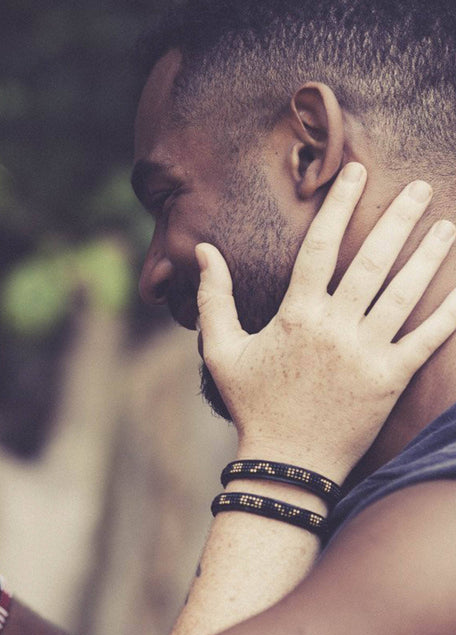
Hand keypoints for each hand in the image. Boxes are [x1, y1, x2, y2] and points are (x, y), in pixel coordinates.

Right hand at [197, 162, 455, 481]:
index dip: (339, 205)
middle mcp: (335, 327)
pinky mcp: (391, 379)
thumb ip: (213, 297)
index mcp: (296, 314)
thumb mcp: (220, 349)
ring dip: (429, 255)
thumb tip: (204, 250)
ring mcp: (367, 353)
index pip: (320, 246)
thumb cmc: (252, 403)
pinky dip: (450, 313)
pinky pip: (427, 338)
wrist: (287, 462)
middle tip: (419, 187)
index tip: (355, 172)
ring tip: (447, 224)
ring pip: (405, 293)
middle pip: (373, 260)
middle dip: (398, 218)